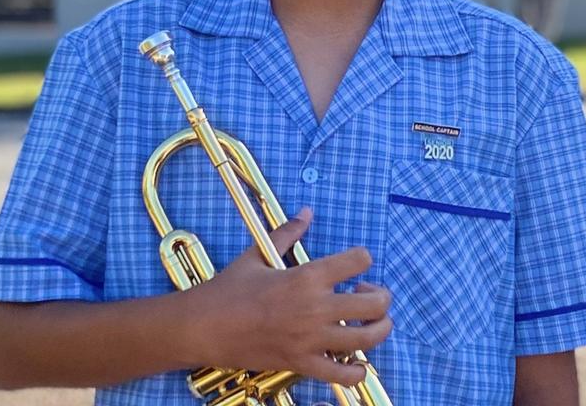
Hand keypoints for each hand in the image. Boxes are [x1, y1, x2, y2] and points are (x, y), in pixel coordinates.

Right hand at [185, 208, 392, 386]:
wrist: (204, 326)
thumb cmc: (229, 289)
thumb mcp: (258, 255)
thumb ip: (287, 232)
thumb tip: (306, 212)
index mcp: (307, 277)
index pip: (358, 260)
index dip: (362, 258)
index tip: (356, 264)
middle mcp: (315, 308)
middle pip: (375, 303)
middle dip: (381, 296)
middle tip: (368, 293)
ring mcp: (311, 339)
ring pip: (368, 338)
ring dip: (379, 329)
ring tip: (371, 323)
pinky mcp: (302, 364)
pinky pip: (342, 375)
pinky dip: (357, 371)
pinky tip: (355, 361)